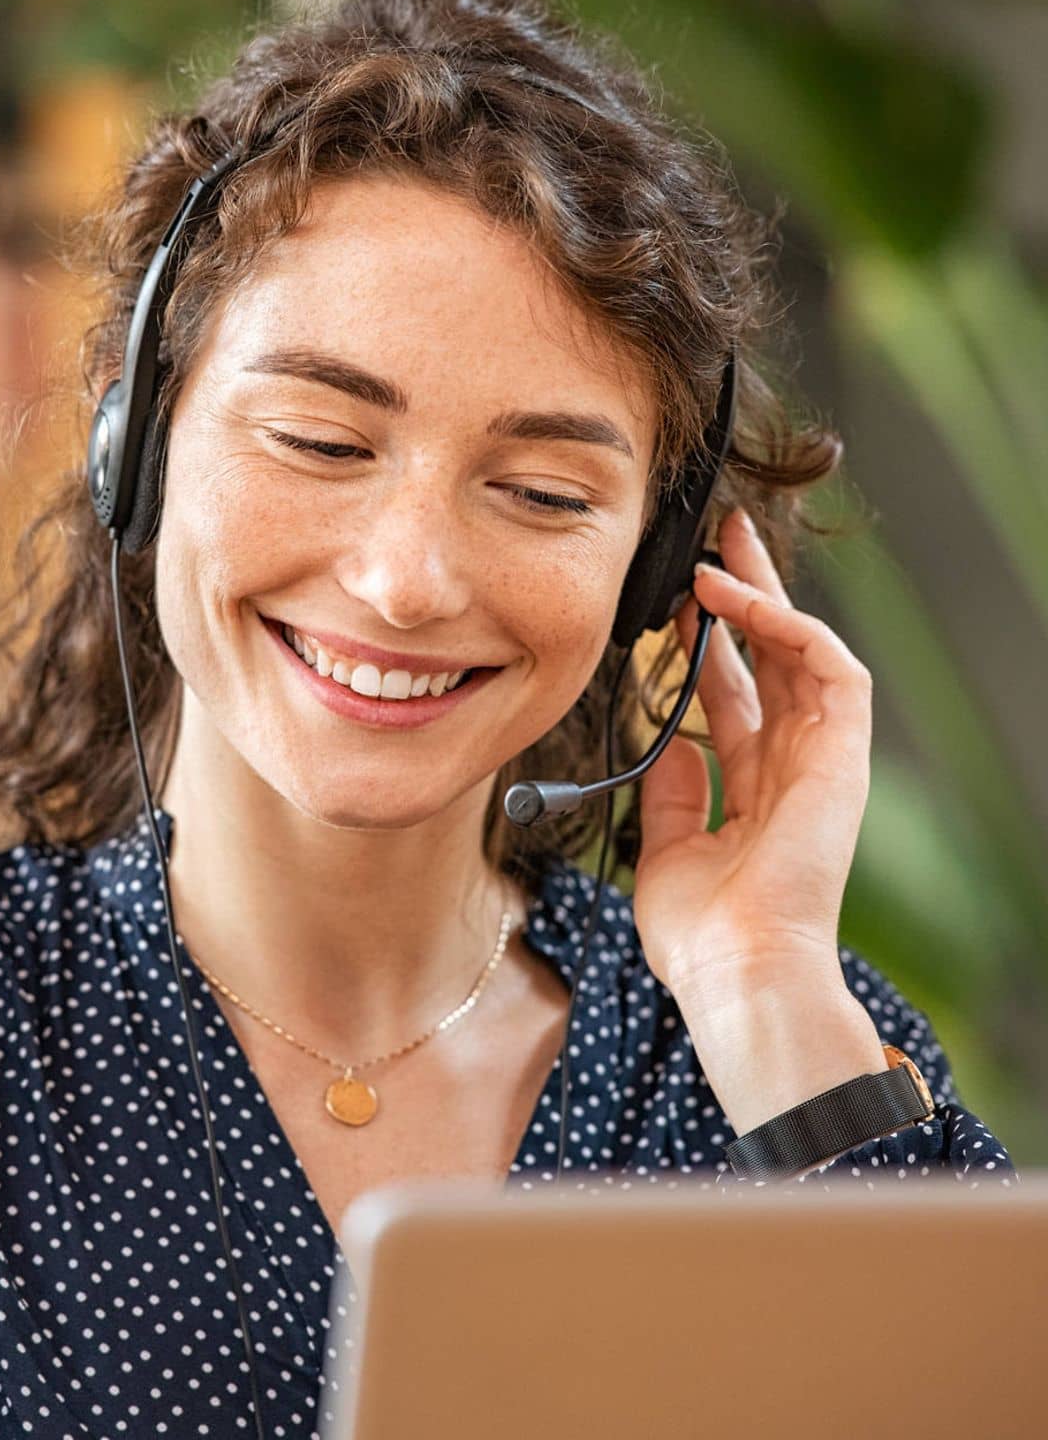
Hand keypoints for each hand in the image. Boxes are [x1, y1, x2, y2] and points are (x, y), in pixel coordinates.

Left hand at [631, 506, 872, 1005]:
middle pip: (773, 658)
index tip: (676, 601)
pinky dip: (788, 627)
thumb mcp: (665, 847)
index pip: (737, 692)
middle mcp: (793, 763)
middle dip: (746, 596)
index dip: (709, 642)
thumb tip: (666, 741)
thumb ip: (671, 791)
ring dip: (763, 597)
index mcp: (755, 785)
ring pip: (803, 650)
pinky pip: (829, 669)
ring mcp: (823, 757)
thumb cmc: (702, 932)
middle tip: (717, 539)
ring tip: (719, 552)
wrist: (735, 969)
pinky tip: (738, 600)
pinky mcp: (844, 755)